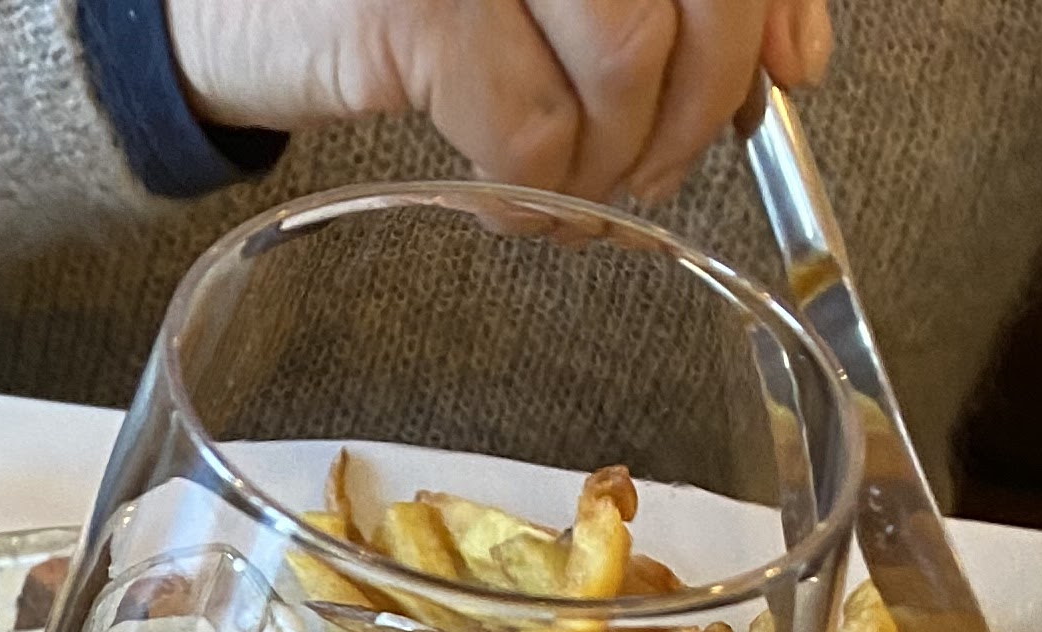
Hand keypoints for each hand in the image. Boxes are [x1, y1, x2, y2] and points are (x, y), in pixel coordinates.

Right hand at [164, 0, 834, 207]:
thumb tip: (797, 58)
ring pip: (628, 65)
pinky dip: (532, 196)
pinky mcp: (421, 11)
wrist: (244, 2)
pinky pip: (529, 133)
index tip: (784, 80)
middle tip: (653, 164)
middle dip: (697, 108)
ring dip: (611, 161)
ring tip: (572, 186)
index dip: (771, 14)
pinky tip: (506, 201)